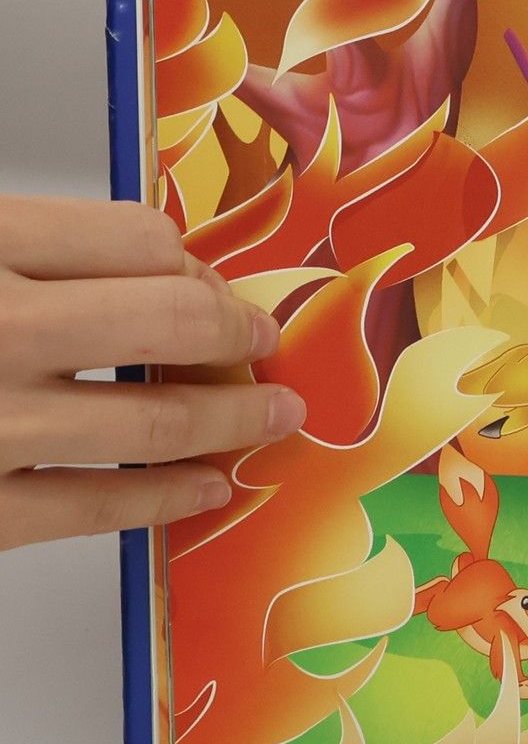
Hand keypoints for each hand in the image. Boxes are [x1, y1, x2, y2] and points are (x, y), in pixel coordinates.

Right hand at [0, 196, 305, 550]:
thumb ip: (34, 255)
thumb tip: (142, 265)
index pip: (140, 240)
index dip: (193, 266)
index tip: (212, 285)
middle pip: (173, 319)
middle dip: (236, 334)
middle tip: (262, 343)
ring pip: (157, 419)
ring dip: (235, 422)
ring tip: (276, 418)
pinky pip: (97, 504)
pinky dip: (168, 498)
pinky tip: (203, 490)